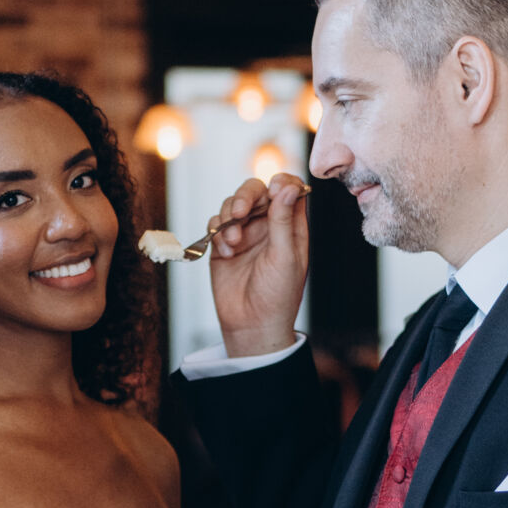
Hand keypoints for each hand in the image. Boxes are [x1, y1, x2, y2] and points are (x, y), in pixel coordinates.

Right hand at [208, 172, 307, 356]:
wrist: (251, 325)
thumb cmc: (277, 295)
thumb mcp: (285, 256)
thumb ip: (283, 220)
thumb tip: (288, 187)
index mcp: (291, 226)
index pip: (289, 189)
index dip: (281, 183)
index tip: (273, 189)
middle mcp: (268, 225)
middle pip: (256, 191)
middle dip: (245, 196)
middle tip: (239, 212)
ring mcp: (245, 234)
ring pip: (232, 204)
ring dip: (229, 218)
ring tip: (232, 242)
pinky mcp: (223, 244)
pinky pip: (216, 223)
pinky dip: (217, 232)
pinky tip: (226, 252)